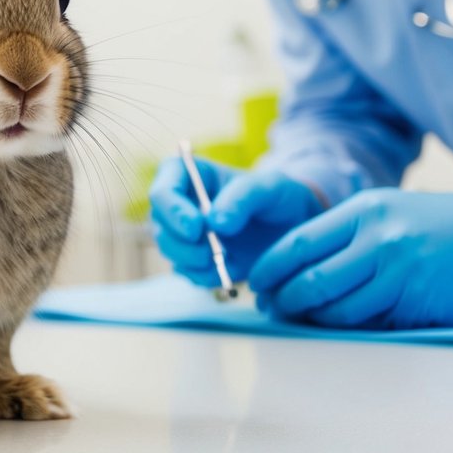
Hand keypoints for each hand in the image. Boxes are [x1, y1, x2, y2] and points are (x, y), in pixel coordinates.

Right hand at [149, 157, 323, 287]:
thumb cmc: (279, 197)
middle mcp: (180, 203)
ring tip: (223, 261)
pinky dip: (204, 277)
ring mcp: (183, 233)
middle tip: (210, 253)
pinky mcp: (194, 258)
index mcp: (189, 175)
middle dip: (181, 243)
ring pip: (168, 250)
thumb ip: (242, 198)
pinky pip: (186, 272)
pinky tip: (227, 271)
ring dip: (191, 261)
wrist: (292, 228)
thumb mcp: (270, 187)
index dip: (172, 210)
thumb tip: (215, 223)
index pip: (163, 190)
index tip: (197, 228)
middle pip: (159, 225)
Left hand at [249, 187, 452, 328]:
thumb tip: (289, 267)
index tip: (256, 282)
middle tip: (270, 308)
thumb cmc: (428, 223)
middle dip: (284, 300)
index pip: (298, 244)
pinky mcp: (418, 302)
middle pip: (312, 281)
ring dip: (311, 320)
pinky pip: (369, 323)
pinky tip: (334, 326)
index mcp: (362, 213)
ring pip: (338, 309)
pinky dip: (346, 328)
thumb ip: (339, 234)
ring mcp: (400, 274)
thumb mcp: (381, 210)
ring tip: (297, 319)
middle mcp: (378, 241)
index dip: (269, 268)